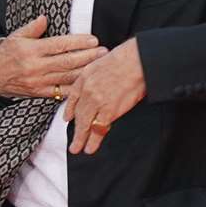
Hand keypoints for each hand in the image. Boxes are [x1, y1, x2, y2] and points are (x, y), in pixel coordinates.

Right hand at [0, 15, 106, 97]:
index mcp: (31, 50)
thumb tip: (45, 18)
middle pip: (67, 62)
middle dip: (87, 57)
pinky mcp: (40, 93)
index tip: (93, 40)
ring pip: (66, 77)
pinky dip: (75, 88)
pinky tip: (87, 83)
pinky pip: (60, 92)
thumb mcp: (15, 36)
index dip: (78, 42)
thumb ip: (32, 28)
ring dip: (85, 71)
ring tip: (100, 66)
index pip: (59, 45)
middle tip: (103, 52)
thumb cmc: (6, 53)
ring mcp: (39, 81)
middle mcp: (36, 66)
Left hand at [64, 38, 145, 154]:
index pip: (74, 97)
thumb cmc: (126, 57)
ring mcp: (96, 102)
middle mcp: (87, 90)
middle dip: (75, 130)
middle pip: (79, 114)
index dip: (70, 110)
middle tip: (73, 142)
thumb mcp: (102, 61)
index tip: (68, 118)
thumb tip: (101, 84)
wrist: (137, 60)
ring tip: (78, 149)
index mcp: (85, 77)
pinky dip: (94, 140)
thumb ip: (96, 74)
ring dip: (81, 139)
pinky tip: (90, 147)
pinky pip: (98, 129)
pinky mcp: (109, 110)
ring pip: (85, 124)